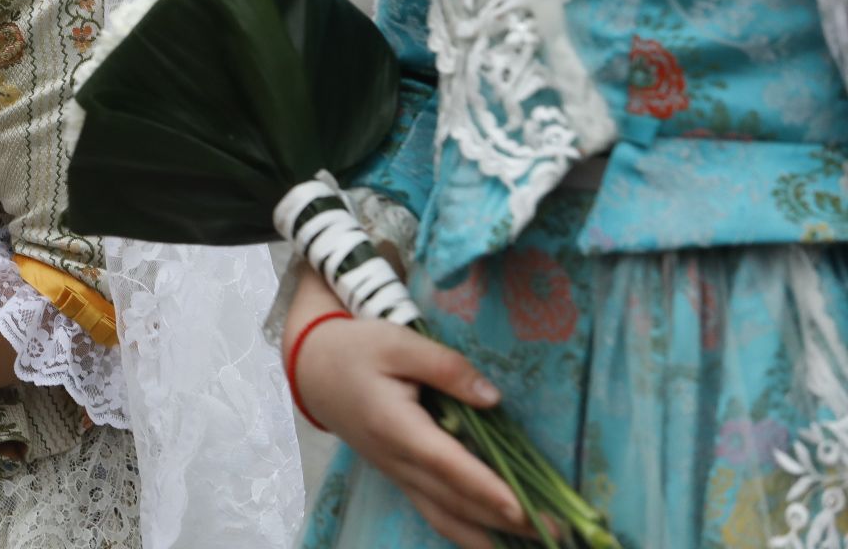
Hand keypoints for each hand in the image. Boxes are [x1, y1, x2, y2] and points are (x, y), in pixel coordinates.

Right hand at [293, 315, 532, 547]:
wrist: (312, 367)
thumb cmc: (355, 349)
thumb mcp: (397, 341)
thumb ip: (446, 367)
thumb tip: (492, 399)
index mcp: (395, 426)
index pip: (448, 465)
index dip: (486, 489)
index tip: (523, 509)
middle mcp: (396, 459)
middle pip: (455, 500)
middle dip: (506, 521)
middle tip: (557, 532)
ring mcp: (396, 473)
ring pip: (445, 516)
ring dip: (488, 537)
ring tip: (534, 545)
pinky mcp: (399, 475)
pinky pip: (435, 512)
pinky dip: (466, 532)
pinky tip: (493, 540)